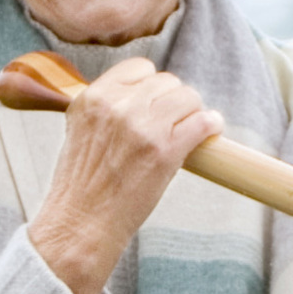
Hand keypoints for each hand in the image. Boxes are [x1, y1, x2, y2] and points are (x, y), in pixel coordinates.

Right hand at [25, 59, 218, 293]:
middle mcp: (117, 107)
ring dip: (194, 112)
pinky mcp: (165, 151)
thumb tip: (145, 95)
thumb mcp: (82, 131)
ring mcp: (142, 128)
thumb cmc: (82, 185)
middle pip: (167, 82)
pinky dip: (211, 125)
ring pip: (188, 98)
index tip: (154, 103)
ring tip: (190, 129)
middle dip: (174, 101)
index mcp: (93, 98)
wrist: (81, 224)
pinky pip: (202, 122)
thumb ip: (107, 107)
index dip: (152, 85)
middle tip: (172, 123)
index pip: (139, 68)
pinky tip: (210, 131)